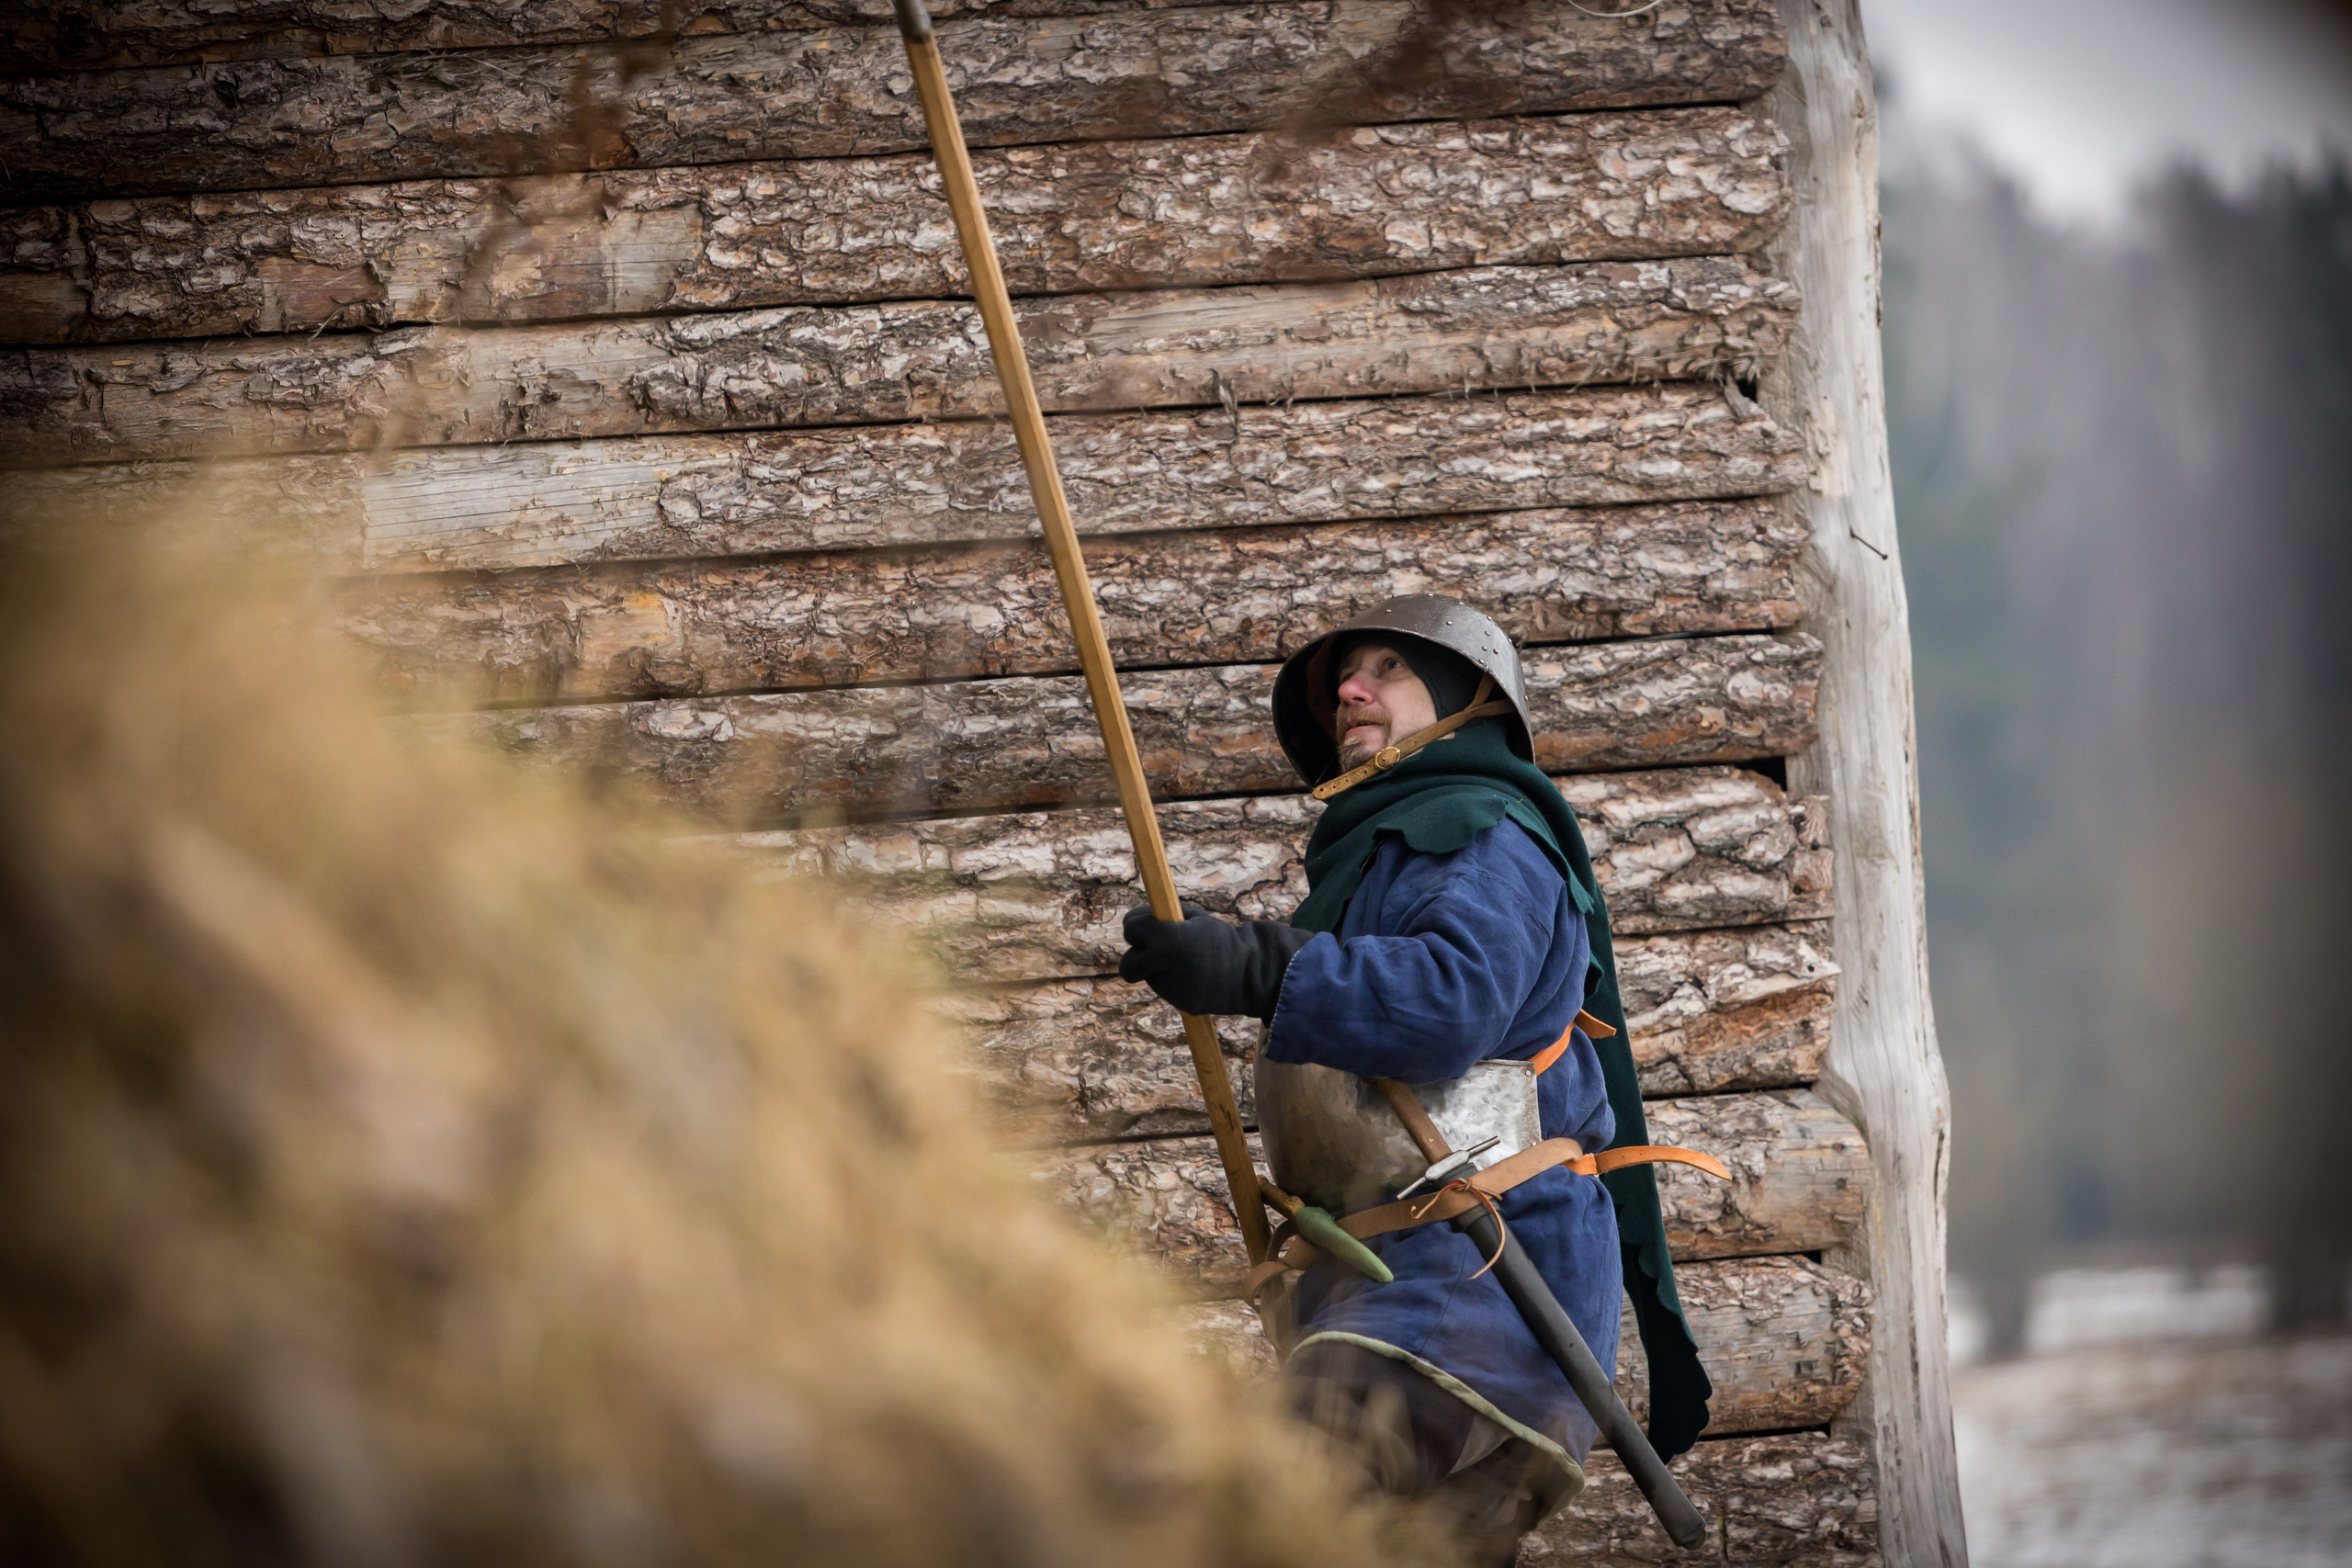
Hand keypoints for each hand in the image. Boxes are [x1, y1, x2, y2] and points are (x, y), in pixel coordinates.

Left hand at [1118, 904, 1313, 1019]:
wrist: (1252, 971)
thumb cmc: (1222, 939)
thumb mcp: (1195, 919)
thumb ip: (1165, 920)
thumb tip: (1138, 922)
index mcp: (1170, 940)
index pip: (1131, 929)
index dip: (1135, 925)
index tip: (1145, 925)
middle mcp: (1166, 967)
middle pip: (1127, 966)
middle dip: (1136, 956)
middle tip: (1152, 949)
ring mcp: (1172, 989)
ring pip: (1149, 977)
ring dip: (1158, 968)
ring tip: (1185, 961)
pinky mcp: (1180, 1003)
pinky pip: (1166, 988)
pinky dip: (1173, 981)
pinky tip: (1193, 975)